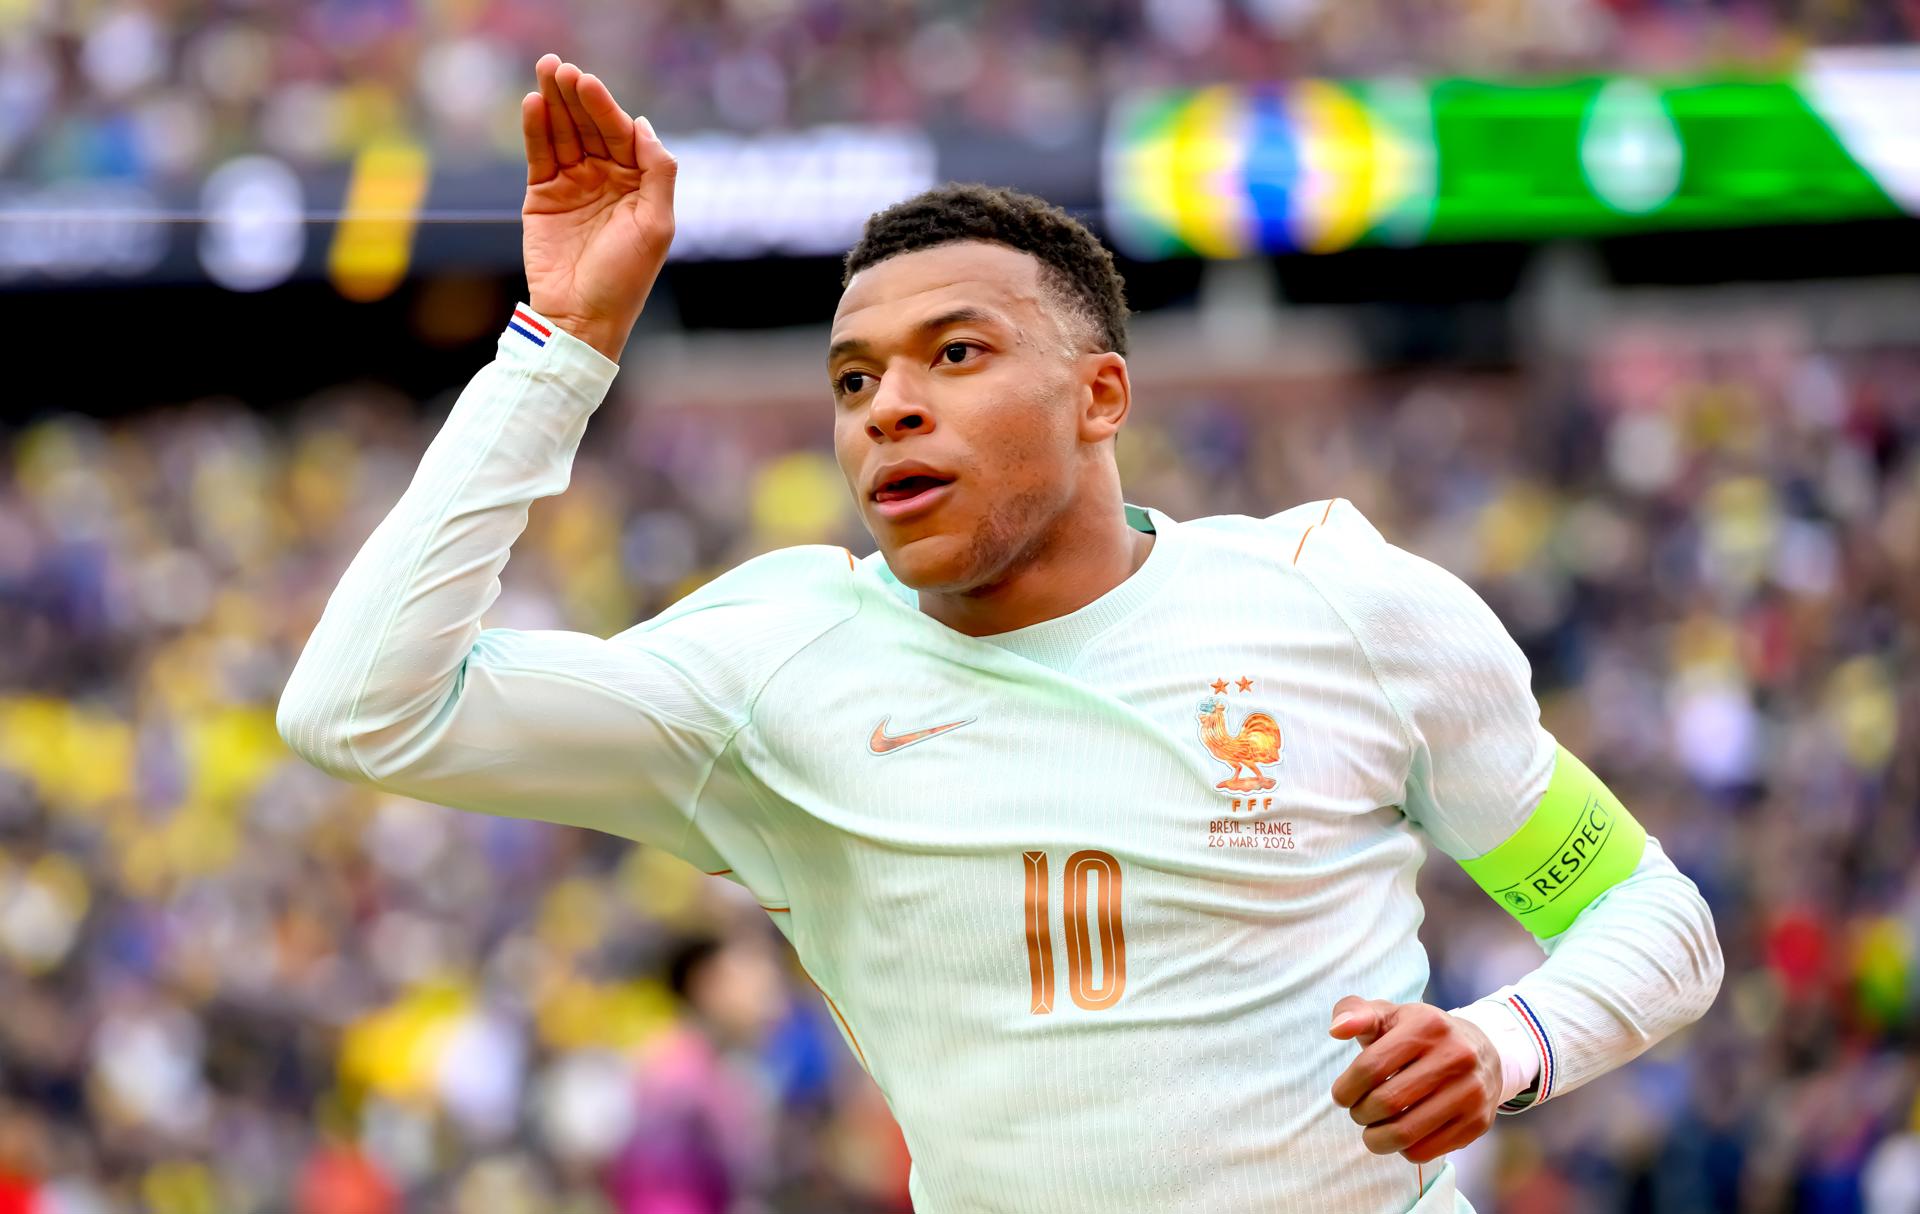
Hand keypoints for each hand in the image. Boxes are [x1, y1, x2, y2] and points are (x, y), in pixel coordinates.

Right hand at [520, 54, 676, 360]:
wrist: (581, 316)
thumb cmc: (625, 278)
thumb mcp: (656, 225)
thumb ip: (658, 172)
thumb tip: (644, 125)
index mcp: (638, 183)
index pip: (621, 134)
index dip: (605, 108)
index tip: (588, 84)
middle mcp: (606, 178)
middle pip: (589, 126)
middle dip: (576, 96)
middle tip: (561, 67)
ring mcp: (573, 184)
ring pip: (563, 133)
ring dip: (554, 102)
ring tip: (545, 71)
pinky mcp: (542, 194)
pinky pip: (540, 154)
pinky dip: (536, 129)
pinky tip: (533, 105)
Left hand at [1327, 996, 1501, 1164]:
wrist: (1483, 1052)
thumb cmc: (1421, 1035)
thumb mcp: (1389, 1015)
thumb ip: (1354, 1012)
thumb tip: (1337, 1029)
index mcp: (1427, 1025)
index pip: (1371, 1067)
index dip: (1346, 1088)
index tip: (1341, 1096)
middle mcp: (1455, 1056)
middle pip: (1386, 1102)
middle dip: (1360, 1113)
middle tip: (1358, 1112)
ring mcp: (1470, 1092)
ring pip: (1405, 1133)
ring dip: (1376, 1138)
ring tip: (1372, 1129)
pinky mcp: (1477, 1123)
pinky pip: (1425, 1151)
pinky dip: (1402, 1149)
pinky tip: (1401, 1134)